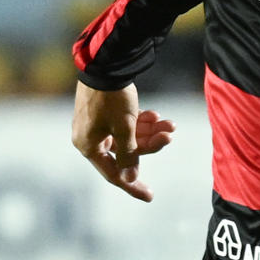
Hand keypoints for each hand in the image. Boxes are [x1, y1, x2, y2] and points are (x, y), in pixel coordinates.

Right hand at [71, 80, 173, 201]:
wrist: (105, 62)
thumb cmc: (113, 98)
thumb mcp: (125, 128)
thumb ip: (129, 155)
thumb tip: (130, 178)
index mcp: (89, 145)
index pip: (113, 174)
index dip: (132, 186)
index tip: (150, 196)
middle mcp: (90, 137)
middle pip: (125, 152)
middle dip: (150, 144)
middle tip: (170, 136)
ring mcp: (96, 124)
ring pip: (128, 136)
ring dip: (149, 132)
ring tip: (169, 123)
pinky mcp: (103, 111)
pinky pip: (124, 124)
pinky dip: (141, 122)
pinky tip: (157, 116)